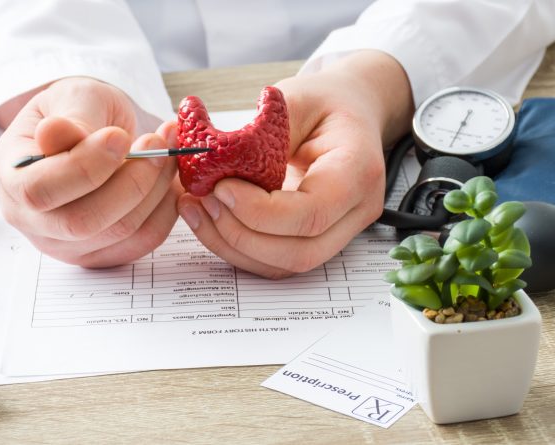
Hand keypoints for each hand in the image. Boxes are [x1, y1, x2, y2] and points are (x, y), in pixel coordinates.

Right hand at [0, 77, 179, 266]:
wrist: (95, 132)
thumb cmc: (78, 112)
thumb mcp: (72, 97)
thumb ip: (71, 117)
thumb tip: (54, 134)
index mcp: (12, 176)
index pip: (39, 190)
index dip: (85, 167)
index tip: (120, 136)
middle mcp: (32, 220)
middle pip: (83, 222)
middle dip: (131, 182)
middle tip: (158, 143)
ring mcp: (66, 244)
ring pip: (120, 232)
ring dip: (155, 189)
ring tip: (168, 151)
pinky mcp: (102, 254)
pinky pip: (143, 241)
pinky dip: (165, 209)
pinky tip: (168, 178)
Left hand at [176, 50, 413, 277]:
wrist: (350, 113)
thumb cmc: (325, 103)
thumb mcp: (295, 98)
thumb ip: (264, 132)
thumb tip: (218, 162)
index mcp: (358, 171)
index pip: (312, 213)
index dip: (260, 211)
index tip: (220, 187)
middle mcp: (356, 211)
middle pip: (299, 252)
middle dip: (241, 235)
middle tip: (203, 200)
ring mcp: (339, 232)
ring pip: (284, 265)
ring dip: (232, 245)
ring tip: (197, 209)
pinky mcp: (316, 239)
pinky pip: (275, 260)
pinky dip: (237, 247)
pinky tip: (210, 218)